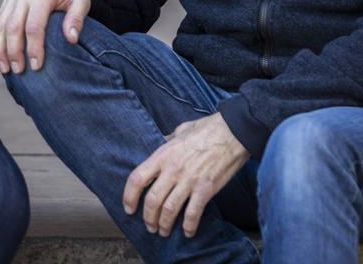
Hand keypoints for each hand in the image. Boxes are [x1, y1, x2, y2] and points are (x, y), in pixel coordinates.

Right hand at [0, 0, 90, 73]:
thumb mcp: (81, 0)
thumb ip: (77, 18)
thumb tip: (72, 39)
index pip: (34, 26)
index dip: (33, 48)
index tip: (37, 66)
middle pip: (13, 28)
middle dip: (14, 52)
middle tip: (19, 71)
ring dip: (0, 50)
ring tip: (6, 69)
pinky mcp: (5, 3)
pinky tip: (0, 57)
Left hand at [122, 113, 249, 237]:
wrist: (233, 132)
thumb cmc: (207, 129)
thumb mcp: (181, 130)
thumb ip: (168, 140)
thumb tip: (162, 142)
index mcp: (163, 155)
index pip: (137, 179)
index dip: (129, 196)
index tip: (129, 208)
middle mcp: (173, 169)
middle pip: (152, 200)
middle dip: (148, 218)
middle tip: (150, 226)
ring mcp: (189, 180)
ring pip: (169, 210)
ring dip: (164, 225)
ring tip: (164, 231)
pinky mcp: (206, 189)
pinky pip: (193, 213)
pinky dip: (189, 226)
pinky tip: (188, 232)